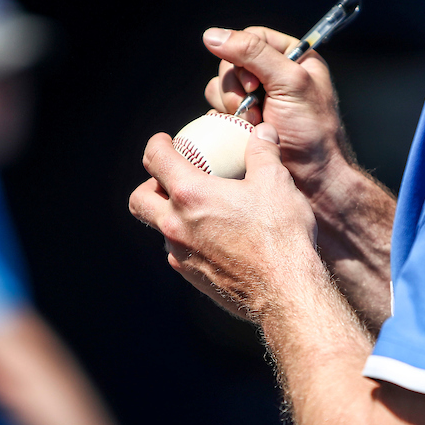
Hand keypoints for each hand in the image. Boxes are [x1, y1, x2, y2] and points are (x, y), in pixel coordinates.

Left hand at [129, 122, 318, 323]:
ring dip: (171, 216)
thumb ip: (264, 153)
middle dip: (149, 185)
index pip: (154, 159)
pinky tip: (216, 239)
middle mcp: (176, 225)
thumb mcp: (276, 183)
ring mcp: (181, 254)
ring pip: (159, 229)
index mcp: (190, 195)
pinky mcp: (192, 277)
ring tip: (200, 210)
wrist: (285, 292)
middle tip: (172, 180)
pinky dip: (189, 241)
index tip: (165, 141)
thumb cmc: (280, 236)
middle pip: (139, 199)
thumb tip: (262, 132)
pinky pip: (179, 253)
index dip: (157, 144)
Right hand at [202, 27, 352, 200]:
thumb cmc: (313, 134)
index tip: (254, 82)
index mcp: (293, 59)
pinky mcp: (243, 125)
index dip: (243, 56)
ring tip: (254, 127)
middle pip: (230, 63)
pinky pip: (216, 113)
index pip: (251, 38)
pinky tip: (243, 136)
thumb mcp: (290, 83)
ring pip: (220, 89)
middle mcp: (274, 77)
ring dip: (230, 108)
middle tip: (257, 110)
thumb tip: (213, 36)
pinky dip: (223, 123)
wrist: (315, 182)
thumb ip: (253, 53)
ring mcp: (256, 103)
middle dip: (237, 89)